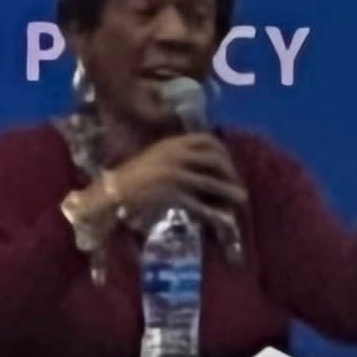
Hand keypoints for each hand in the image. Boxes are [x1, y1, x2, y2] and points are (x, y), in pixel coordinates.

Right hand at [99, 132, 247, 232]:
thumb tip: (203, 162)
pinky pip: (198, 203)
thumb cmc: (135, 173)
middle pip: (213, 159)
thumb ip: (178, 154)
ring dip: (227, 190)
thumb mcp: (158, 155)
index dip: (222, 151)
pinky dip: (212, 211)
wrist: (115, 189)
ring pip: (209, 181)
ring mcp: (175, 175)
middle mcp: (176, 155)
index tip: (228, 163)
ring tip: (241, 198)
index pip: (206, 140)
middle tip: (235, 182)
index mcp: (173, 143)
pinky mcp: (173, 194)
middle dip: (229, 171)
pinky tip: (222, 217)